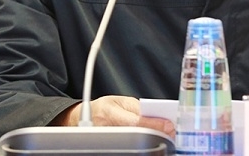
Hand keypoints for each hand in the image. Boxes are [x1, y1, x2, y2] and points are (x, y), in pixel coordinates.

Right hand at [51, 95, 174, 136]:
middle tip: (169, 132)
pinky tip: (149, 141)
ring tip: (162, 136)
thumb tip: (157, 116)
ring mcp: (105, 140)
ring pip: (132, 142)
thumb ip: (136, 108)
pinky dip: (139, 144)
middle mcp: (105, 128)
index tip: (169, 125)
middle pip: (136, 134)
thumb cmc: (102, 108)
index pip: (136, 121)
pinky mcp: (107, 146)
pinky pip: (127, 145)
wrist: (79, 119)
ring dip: (149, 139)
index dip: (154, 124)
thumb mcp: (118, 101)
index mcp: (108, 112)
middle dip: (155, 132)